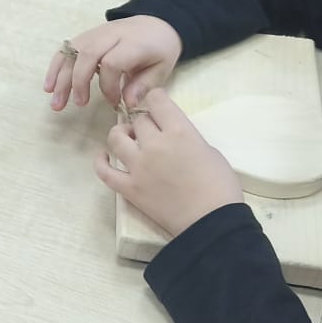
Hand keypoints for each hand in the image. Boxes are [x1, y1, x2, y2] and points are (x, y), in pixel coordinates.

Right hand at [44, 16, 182, 111]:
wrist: (157, 22)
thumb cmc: (159, 50)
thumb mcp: (161, 68)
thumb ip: (144, 85)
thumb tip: (127, 103)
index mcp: (133, 43)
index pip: (112, 63)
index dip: (108, 86)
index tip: (114, 102)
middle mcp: (111, 35)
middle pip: (87, 55)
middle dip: (78, 82)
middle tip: (79, 104)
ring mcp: (95, 33)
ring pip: (72, 52)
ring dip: (61, 78)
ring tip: (56, 102)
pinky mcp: (85, 36)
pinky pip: (66, 49)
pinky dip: (56, 67)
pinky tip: (49, 86)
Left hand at [95, 88, 243, 237]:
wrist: (213, 223)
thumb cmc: (220, 187)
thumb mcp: (210, 151)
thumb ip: (187, 137)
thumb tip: (172, 135)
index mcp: (179, 132)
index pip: (156, 99)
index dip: (156, 99)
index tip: (158, 105)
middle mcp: (155, 144)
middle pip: (138, 120)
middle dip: (145, 123)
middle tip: (152, 131)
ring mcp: (139, 167)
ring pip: (116, 138)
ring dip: (121, 134)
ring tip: (129, 139)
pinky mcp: (130, 188)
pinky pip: (105, 172)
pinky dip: (101, 162)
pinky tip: (104, 156)